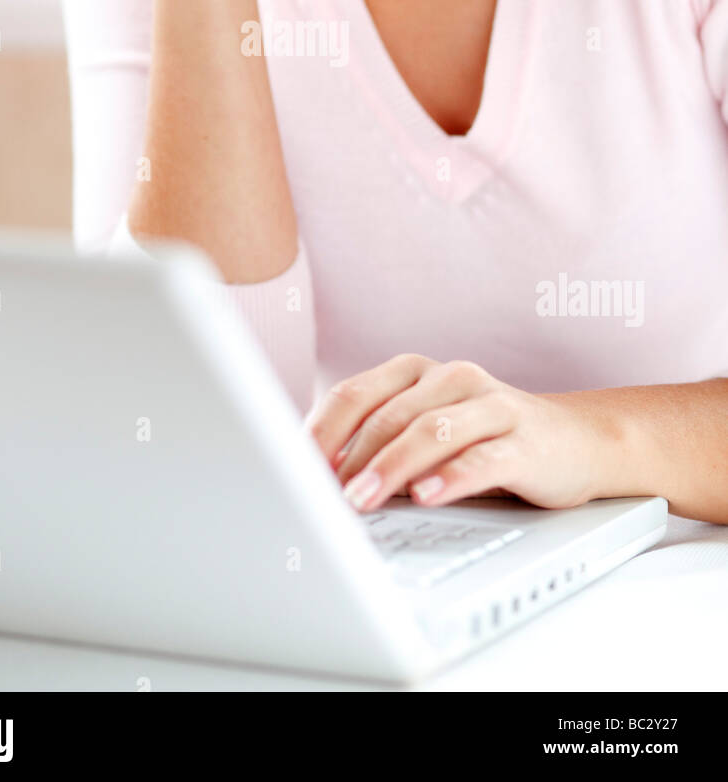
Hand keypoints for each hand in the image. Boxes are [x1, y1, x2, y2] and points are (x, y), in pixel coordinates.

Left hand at [306, 354, 615, 512]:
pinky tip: (428, 495)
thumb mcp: (428, 430)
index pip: (356, 394)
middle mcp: (454, 379)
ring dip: (390, 469)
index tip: (294, 468)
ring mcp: (493, 406)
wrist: (577, 442)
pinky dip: (452, 477)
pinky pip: (484, 458)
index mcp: (419, 372)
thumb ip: (379, 441)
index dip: (322, 432)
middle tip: (322, 494)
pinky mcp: (526, 442)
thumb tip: (313, 476)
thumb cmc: (486, 439)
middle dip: (351, 457)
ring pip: (431, 432)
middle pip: (389, 415)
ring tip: (362, 500)